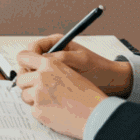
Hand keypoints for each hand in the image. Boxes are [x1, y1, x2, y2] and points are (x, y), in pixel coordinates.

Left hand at [15, 50, 108, 138]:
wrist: (98, 115)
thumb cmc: (89, 94)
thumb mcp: (71, 72)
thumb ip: (52, 67)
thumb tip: (36, 68)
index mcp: (50, 64)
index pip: (23, 56)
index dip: (23, 62)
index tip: (26, 68)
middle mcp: (41, 77)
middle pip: (21, 78)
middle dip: (27, 83)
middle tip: (36, 88)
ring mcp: (38, 95)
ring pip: (24, 94)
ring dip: (33, 97)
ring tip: (48, 101)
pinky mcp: (38, 110)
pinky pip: (32, 109)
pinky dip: (41, 110)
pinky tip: (55, 111)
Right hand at [17, 34, 133, 96]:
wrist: (112, 82)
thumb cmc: (99, 68)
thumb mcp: (80, 60)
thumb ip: (61, 58)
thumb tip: (42, 60)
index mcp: (55, 44)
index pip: (32, 48)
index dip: (29, 58)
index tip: (33, 68)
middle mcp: (50, 55)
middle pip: (28, 62)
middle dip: (28, 71)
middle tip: (34, 81)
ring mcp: (51, 68)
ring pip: (31, 74)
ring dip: (32, 81)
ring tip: (39, 90)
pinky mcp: (53, 80)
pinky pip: (39, 83)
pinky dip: (39, 89)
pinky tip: (45, 95)